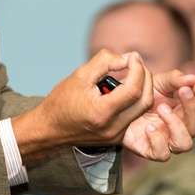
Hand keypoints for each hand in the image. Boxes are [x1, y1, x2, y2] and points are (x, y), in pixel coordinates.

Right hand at [11, 50, 155, 161]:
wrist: (48, 129)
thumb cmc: (61, 101)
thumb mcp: (79, 75)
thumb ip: (104, 62)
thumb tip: (127, 58)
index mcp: (102, 113)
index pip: (133, 90)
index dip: (137, 69)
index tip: (131, 57)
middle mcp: (112, 128)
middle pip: (145, 101)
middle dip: (145, 78)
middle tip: (137, 63)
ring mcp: (116, 135)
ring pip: (141, 109)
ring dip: (141, 88)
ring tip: (131, 73)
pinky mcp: (116, 137)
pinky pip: (133, 116)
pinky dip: (133, 100)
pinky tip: (123, 88)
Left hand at [122, 71, 194, 160]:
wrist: (117, 105)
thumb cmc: (142, 94)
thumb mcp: (158, 81)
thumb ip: (175, 80)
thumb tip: (194, 78)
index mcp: (185, 111)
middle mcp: (179, 128)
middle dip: (193, 108)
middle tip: (183, 91)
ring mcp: (166, 141)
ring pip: (185, 144)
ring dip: (176, 125)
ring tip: (161, 108)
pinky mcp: (150, 150)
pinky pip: (162, 154)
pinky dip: (158, 141)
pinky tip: (149, 126)